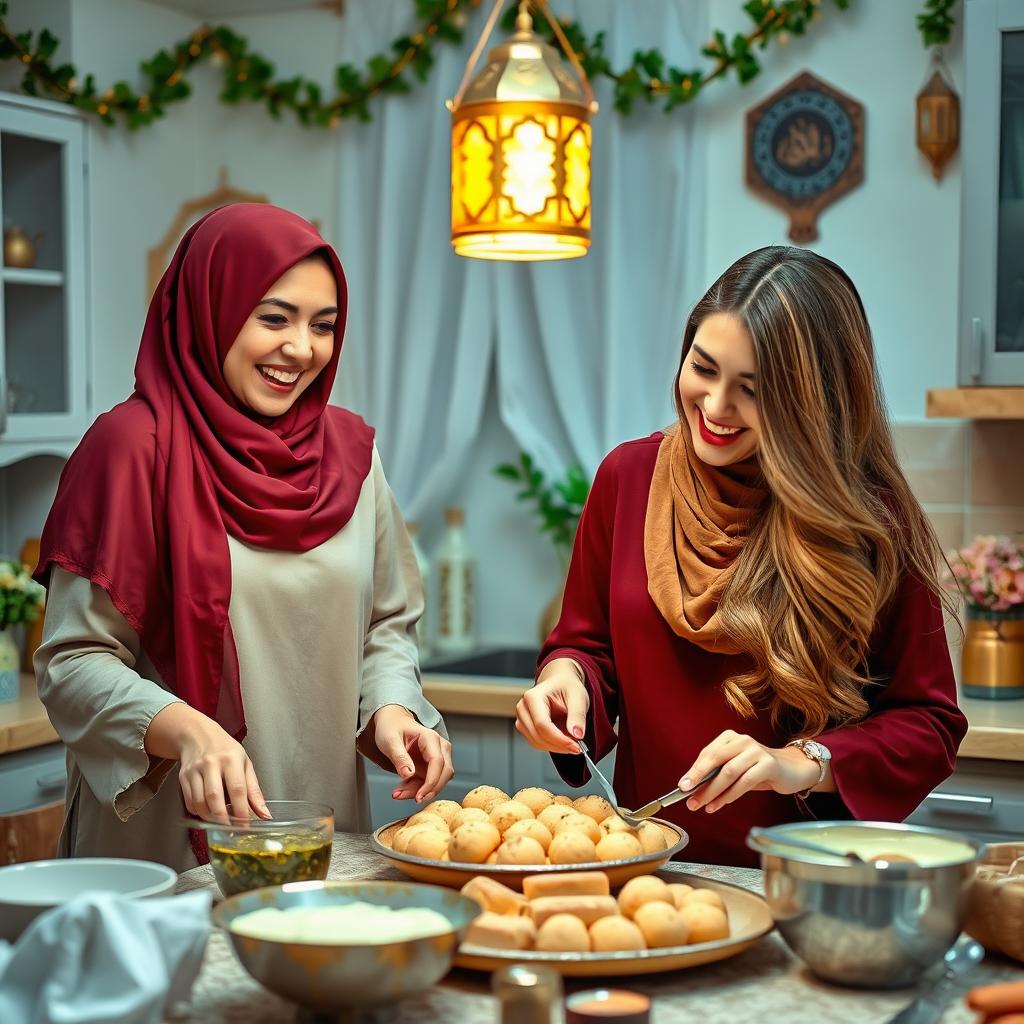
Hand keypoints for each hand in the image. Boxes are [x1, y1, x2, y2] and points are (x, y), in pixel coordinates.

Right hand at [146, 702, 270, 823]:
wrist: (198, 735)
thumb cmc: (226, 750)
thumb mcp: (245, 764)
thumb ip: (255, 791)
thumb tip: (264, 815)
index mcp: (232, 759)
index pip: (237, 789)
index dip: (241, 811)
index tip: (245, 826)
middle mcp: (212, 764)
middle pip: (214, 797)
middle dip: (223, 819)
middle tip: (230, 831)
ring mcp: (195, 770)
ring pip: (199, 802)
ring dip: (210, 818)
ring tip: (220, 822)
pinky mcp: (183, 778)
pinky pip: (189, 802)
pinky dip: (199, 813)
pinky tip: (208, 812)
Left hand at [372, 704, 453, 803]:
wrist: (392, 723)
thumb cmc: (392, 728)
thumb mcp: (390, 740)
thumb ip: (399, 757)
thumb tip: (409, 774)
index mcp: (430, 737)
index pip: (438, 762)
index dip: (431, 782)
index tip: (419, 796)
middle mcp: (439, 747)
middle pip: (444, 773)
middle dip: (428, 790)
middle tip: (408, 798)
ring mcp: (438, 757)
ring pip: (438, 781)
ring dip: (419, 791)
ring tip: (398, 793)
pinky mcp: (432, 767)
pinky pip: (429, 782)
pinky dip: (416, 789)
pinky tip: (401, 789)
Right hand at [515, 659, 589, 754]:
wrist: (560, 681)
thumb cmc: (566, 686)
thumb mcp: (578, 697)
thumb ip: (577, 715)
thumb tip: (577, 734)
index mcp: (533, 697)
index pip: (542, 725)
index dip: (559, 739)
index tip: (575, 746)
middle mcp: (523, 707)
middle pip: (538, 736)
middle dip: (560, 745)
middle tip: (578, 746)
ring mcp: (522, 718)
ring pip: (537, 742)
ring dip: (556, 747)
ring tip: (572, 740)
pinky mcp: (525, 726)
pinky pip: (537, 743)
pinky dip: (552, 745)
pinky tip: (563, 740)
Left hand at [677, 730, 822, 813]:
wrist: (792, 770)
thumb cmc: (758, 771)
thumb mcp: (735, 770)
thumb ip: (716, 775)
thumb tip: (692, 790)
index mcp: (730, 737)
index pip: (707, 754)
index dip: (694, 771)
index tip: (682, 787)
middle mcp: (742, 740)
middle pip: (715, 759)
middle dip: (699, 780)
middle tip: (689, 798)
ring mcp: (756, 750)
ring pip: (729, 772)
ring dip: (713, 792)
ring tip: (703, 806)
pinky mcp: (768, 764)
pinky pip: (745, 781)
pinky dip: (730, 795)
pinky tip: (720, 804)